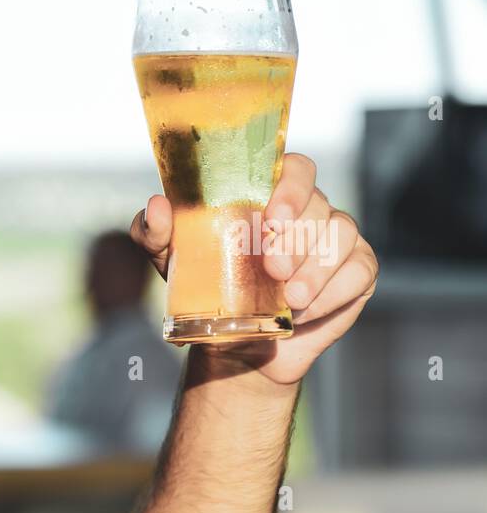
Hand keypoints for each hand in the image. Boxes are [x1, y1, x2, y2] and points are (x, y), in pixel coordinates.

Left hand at [129, 153, 379, 387]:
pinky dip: (333, 292)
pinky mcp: (355, 273)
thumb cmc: (205, 287)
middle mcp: (309, 211)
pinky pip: (359, 271)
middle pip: (318, 205)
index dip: (291, 186)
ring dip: (316, 268)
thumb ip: (154, 232)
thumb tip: (157, 206)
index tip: (272, 216)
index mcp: (270, 195)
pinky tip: (304, 310)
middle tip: (273, 267)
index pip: (295, 169)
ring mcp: (336, 240)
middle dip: (296, 237)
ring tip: (291, 297)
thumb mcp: (170, 260)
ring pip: (341, 236)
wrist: (234, 343)